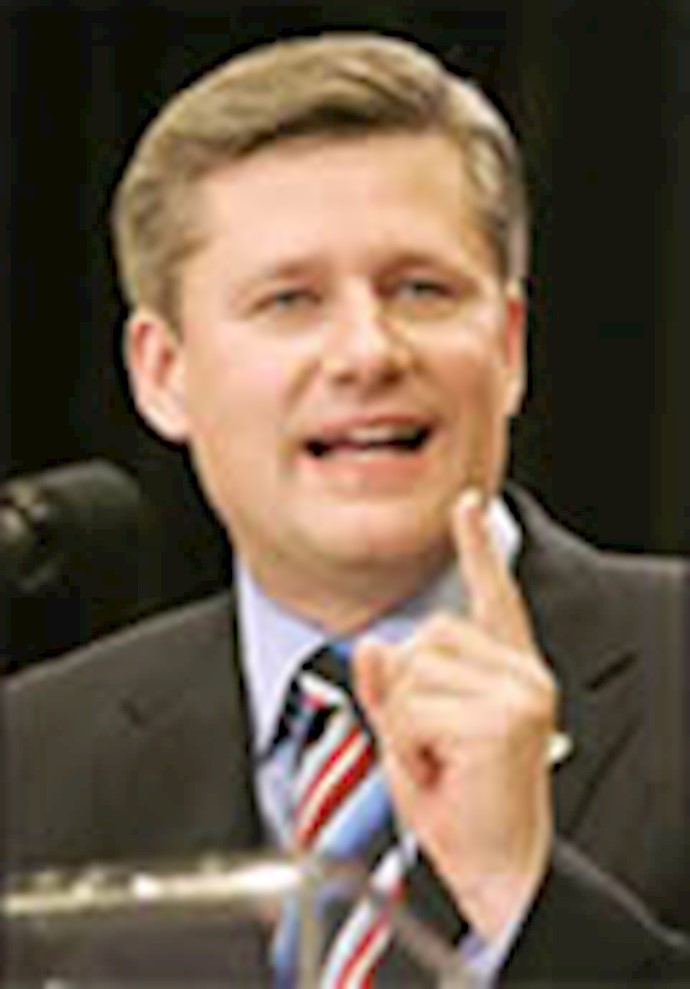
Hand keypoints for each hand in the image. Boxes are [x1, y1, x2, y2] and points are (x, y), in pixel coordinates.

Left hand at [353, 489, 557, 940]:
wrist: (497, 871)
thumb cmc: (459, 806)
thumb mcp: (411, 739)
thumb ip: (391, 689)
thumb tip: (372, 645)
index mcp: (505, 671)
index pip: (490, 595)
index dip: (476, 547)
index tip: (467, 504)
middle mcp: (521, 673)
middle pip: (422, 639)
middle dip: (403, 696)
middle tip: (433, 750)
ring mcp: (519, 691)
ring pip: (412, 670)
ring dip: (404, 724)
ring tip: (439, 763)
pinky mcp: (505, 716)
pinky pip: (414, 708)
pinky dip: (410, 746)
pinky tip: (444, 773)